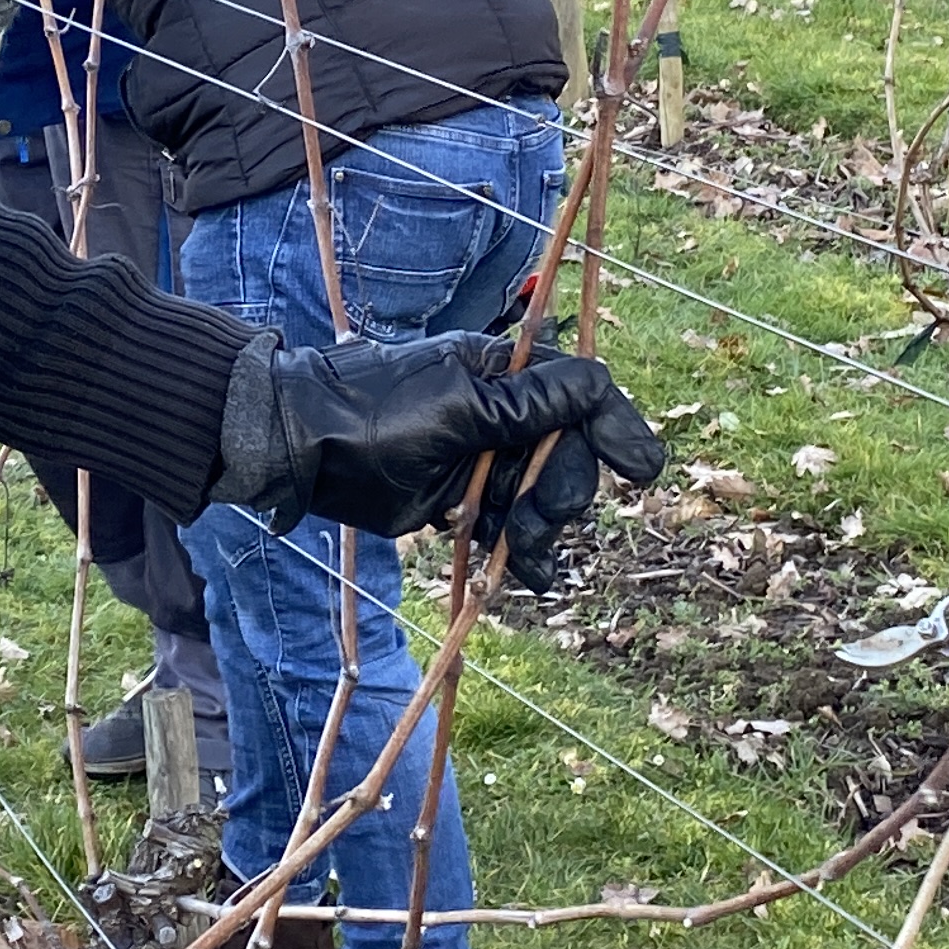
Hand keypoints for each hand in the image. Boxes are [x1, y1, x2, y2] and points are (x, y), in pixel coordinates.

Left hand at [213, 329, 664, 560]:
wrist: (305, 452)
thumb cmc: (375, 415)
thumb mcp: (458, 406)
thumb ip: (530, 404)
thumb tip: (600, 382)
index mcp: (505, 374)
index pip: (583, 394)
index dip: (617, 430)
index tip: (643, 472)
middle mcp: (504, 414)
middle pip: (569, 454)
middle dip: (562, 492)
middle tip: (537, 521)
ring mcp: (485, 459)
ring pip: (543, 497)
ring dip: (540, 529)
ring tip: (519, 552)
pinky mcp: (465, 500)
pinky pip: (510, 527)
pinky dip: (518, 552)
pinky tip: (524, 574)